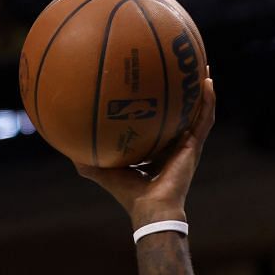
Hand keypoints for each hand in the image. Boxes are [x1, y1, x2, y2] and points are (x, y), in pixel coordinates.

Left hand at [75, 75, 217, 228]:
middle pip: (182, 113)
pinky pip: (204, 118)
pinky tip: (207, 81)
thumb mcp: (104, 172)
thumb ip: (88, 160)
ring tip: (202, 67)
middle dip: (183, 92)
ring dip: (202, 90)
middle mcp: (174, 145)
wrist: (150, 208)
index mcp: (157, 150)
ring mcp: (187, 145)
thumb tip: (66, 147)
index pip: (159, 124)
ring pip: (199, 112)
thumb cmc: (128, 194)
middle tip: (182, 68)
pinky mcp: (194, 147)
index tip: (154, 86)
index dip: (159, 107)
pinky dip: (208, 100)